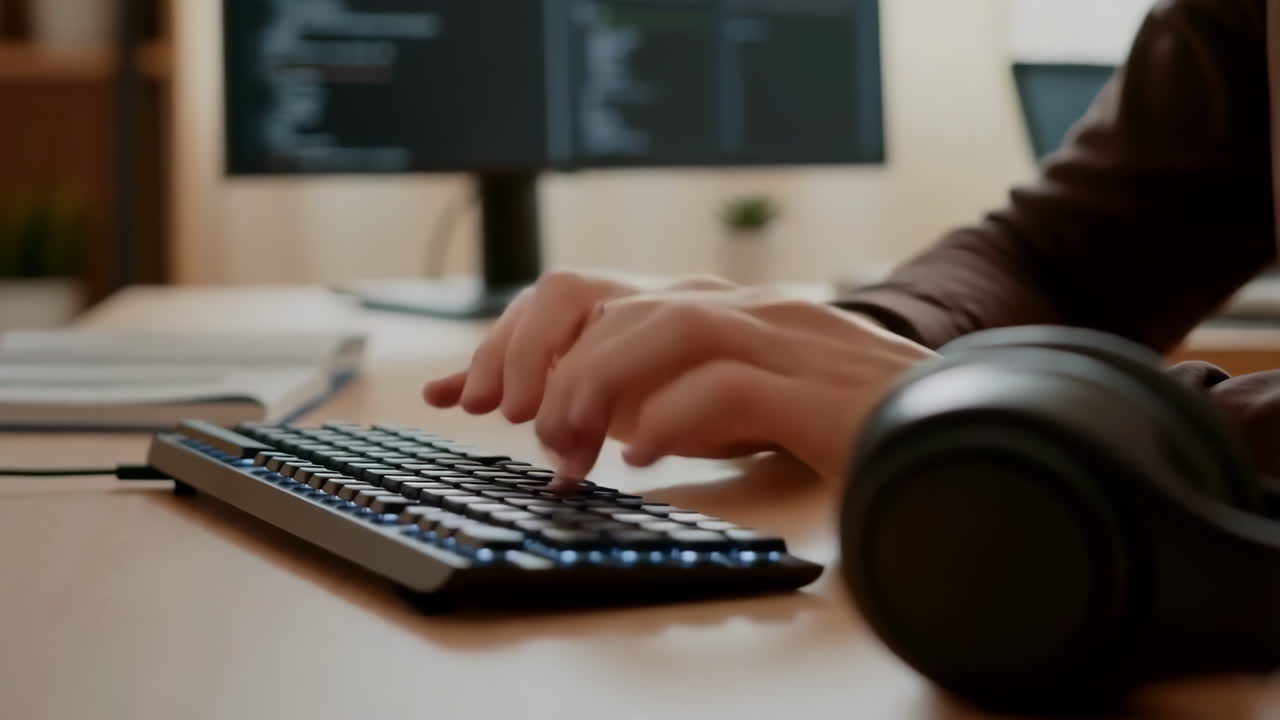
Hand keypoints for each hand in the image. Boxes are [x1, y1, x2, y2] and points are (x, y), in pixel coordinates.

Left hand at [424, 272, 935, 484]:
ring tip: (567, 445)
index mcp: (722, 308)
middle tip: (520, 429)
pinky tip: (641, 454)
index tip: (467, 392)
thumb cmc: (842, 421)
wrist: (957, 426)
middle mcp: (749, 309)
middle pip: (617, 301)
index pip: (596, 293)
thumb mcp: (736, 400)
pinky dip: (673, 416)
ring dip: (598, 384)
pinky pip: (731, 385)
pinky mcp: (823, 391)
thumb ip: (666, 399)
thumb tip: (584, 432)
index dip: (518, 336)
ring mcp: (790, 340)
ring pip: (667, 325)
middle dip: (547, 362)